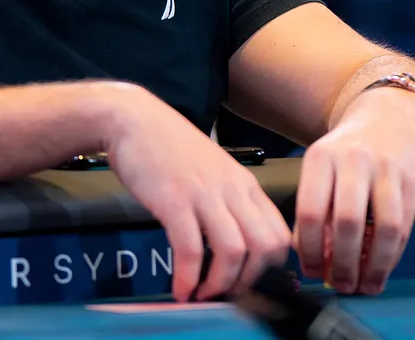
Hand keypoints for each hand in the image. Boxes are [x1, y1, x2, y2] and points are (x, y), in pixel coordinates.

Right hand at [103, 84, 291, 300]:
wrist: (133, 120)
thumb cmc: (167, 146)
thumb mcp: (212, 170)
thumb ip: (228, 200)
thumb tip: (235, 243)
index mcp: (244, 184)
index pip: (281, 234)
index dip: (272, 268)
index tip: (251, 283)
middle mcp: (232, 189)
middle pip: (266, 247)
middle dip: (251, 282)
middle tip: (229, 294)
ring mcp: (204, 194)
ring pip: (234, 252)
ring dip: (220, 284)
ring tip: (203, 294)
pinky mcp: (174, 200)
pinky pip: (191, 249)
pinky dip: (189, 277)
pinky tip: (180, 287)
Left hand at [293, 87, 414, 293]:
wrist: (390, 113)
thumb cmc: (349, 149)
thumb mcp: (322, 166)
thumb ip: (314, 205)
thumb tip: (309, 256)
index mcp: (320, 158)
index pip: (310, 212)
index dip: (310, 250)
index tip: (311, 272)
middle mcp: (352, 161)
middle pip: (346, 223)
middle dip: (342, 263)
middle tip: (340, 285)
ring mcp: (385, 169)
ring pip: (381, 229)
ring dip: (373, 266)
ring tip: (364, 285)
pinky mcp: (411, 179)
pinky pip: (403, 226)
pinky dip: (392, 254)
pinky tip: (382, 269)